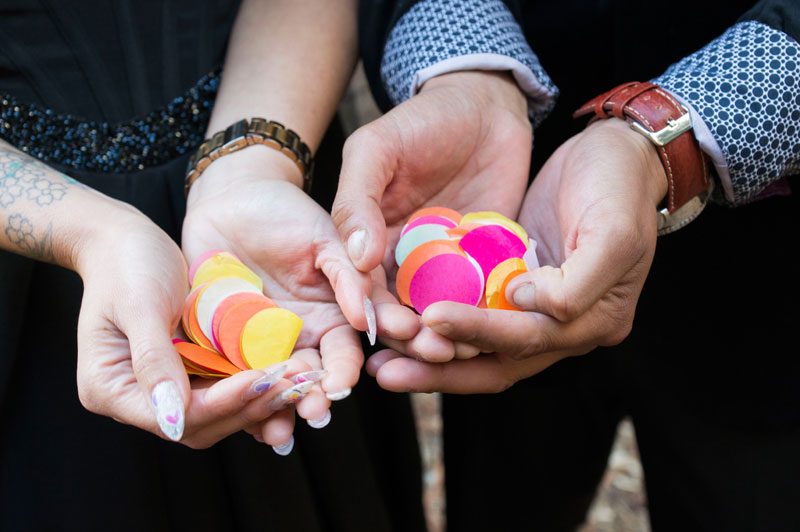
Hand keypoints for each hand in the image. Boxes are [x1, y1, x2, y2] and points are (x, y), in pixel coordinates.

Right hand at [76, 205, 302, 447]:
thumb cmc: (125, 265)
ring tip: (297, 383)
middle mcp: (137, 399)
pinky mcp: (187, 373)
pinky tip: (284, 372)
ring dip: (257, 400)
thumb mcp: (140, 305)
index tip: (262, 380)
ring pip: (216, 413)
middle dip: (247, 406)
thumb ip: (153, 359)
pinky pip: (222, 388)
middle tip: (292, 385)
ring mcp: (163, 389)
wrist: (124, 241)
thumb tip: (172, 414)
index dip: (222, 404)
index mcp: (110, 389)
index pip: (175, 417)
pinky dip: (252, 384)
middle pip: (198, 424)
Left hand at [182, 147, 372, 441]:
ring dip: (276, 413)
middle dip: (313, 401)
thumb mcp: (326, 238)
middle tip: (314, 416)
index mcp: (333, 317)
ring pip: (272, 388)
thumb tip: (367, 320)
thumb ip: (349, 275)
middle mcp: (302, 339)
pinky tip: (238, 419)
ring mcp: (262, 346)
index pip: (344, 353)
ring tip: (278, 434)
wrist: (230, 202)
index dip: (345, 370)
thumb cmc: (286, 213)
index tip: (341, 385)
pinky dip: (235, 400)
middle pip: (310, 380)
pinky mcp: (224, 345)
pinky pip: (231, 378)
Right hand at [332, 70, 531, 359]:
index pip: (362, 285)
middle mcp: (405, 259)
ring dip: (448, 333)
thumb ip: (357, 200)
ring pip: (442, 310)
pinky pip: (484, 294)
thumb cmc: (423, 121)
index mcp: (370, 238)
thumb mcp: (377, 149)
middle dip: (412, 334)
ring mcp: (447, 263)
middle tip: (429, 348)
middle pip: (402, 308)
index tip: (385, 328)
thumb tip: (356, 258)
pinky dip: (486, 314)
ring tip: (459, 349)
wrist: (486, 106)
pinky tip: (494, 330)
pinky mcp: (486, 261)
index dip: (371, 309)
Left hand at [367, 118, 667, 392]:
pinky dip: (440, 324)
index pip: (525, 342)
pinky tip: (401, 320)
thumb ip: (580, 280)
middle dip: (440, 368)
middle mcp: (563, 328)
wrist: (617, 153)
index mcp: (592, 322)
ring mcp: (536, 311)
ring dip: (433, 356)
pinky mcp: (513, 288)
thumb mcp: (615, 230)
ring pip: (479, 347)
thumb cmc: (620, 186)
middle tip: (386, 372)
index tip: (432, 319)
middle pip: (495, 362)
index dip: (478, 333)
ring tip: (382, 360)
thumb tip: (532, 305)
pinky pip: (473, 314)